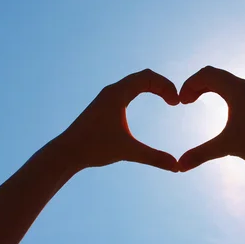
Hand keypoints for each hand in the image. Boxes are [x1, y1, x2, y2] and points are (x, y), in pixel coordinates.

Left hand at [57, 69, 179, 171]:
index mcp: (118, 95)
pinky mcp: (103, 104)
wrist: (67, 152)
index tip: (177, 103)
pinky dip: (141, 90)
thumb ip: (154, 157)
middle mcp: (112, 91)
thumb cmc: (94, 148)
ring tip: (167, 100)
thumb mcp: (128, 151)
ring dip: (152, 86)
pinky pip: (127, 89)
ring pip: (134, 82)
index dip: (166, 87)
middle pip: (143, 76)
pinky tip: (146, 103)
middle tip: (175, 101)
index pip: (148, 78)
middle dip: (162, 85)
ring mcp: (106, 96)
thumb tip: (177, 167)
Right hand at [178, 66, 244, 170]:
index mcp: (236, 90)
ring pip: (221, 78)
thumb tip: (179, 166)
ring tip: (192, 101)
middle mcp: (243, 85)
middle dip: (194, 84)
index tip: (180, 102)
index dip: (188, 85)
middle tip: (183, 101)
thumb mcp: (226, 147)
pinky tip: (210, 103)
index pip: (206, 75)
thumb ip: (201, 154)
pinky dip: (215, 89)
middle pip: (212, 73)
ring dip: (204, 86)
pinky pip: (229, 85)